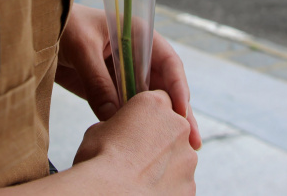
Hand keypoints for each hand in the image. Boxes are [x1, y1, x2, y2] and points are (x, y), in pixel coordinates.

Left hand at [57, 4, 201, 149]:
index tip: (181, 111)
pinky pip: (127, 110)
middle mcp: (138, 56)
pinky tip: (144, 145)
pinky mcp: (110, 90)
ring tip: (178, 149)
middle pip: (166, 87)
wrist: (39, 30)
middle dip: (180, 113)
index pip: (168, 62)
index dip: (178, 87)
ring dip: (161, 123)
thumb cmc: (64, 26)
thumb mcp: (81, 48)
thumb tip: (113, 115)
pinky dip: (135, 126)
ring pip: (149, 102)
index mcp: (139, 35)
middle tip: (192, 141)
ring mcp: (125, 75)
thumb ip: (97, 80)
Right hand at [73, 91, 197, 194]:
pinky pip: (180, 183)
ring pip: (179, 158)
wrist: (111, 195)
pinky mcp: (190, 186)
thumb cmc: (98, 162)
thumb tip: (114, 132)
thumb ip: (114, 125)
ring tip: (139, 178)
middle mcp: (178, 126)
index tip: (136, 126)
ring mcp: (188, 158)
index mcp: (154, 105)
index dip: (147, 114)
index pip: (159, 99)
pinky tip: (147, 192)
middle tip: (136, 156)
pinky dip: (167, 187)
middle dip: (160, 140)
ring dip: (164, 165)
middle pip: (173, 129)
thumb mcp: (96, 132)